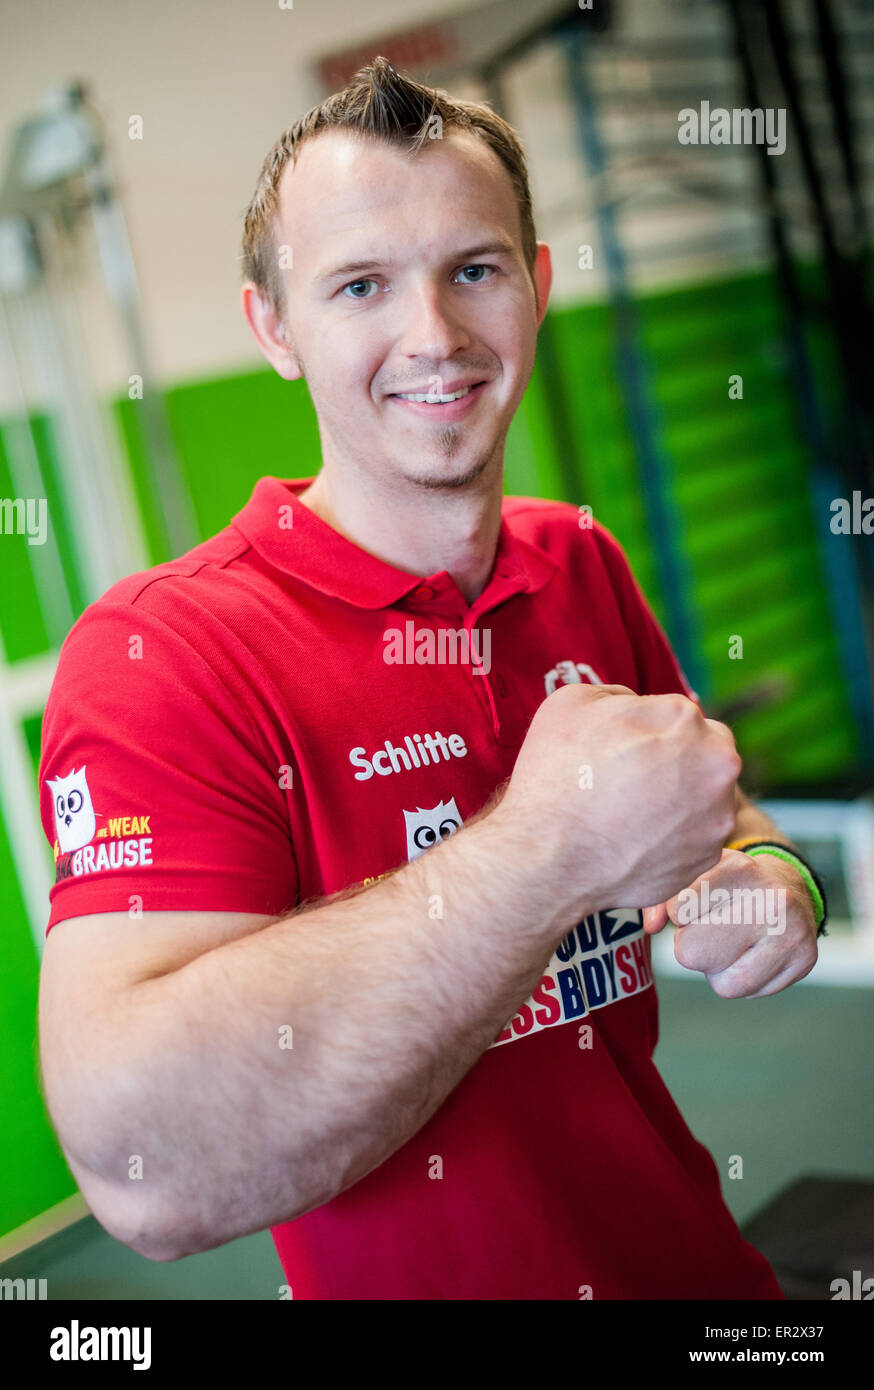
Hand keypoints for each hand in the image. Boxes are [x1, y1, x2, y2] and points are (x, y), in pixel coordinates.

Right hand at [498, 683, 741, 918]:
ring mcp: (717, 813)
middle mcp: (716, 763)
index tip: (620, 751)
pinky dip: (674, 836)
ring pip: (706, 796)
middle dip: (679, 760)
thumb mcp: (573, 702)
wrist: (549, 859)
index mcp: (684, 717)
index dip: (646, 732)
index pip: (676, 715)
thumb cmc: (555, 775)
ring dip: (680, 799)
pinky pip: (697, 836)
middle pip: (705, 751)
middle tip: (634, 780)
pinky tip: (637, 840)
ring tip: (632, 815)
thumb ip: (619, 696)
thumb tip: (637, 709)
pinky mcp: (708, 856)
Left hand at [642, 849, 818, 997]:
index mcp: (739, 869)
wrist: (787, 885)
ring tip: (730, 942)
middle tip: (709, 928)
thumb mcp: (695, 876)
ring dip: (716, 969)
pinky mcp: (805, 960)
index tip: (693, 905)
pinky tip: (750, 953)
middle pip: (693, 953)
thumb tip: (650, 926)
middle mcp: (771, 900)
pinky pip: (749, 993)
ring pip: (723, 983)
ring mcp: (793, 932)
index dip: (679, 914)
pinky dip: (740, 979)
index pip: (679, 911)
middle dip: (692, 945)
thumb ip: (662, 898)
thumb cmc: (727, 884)